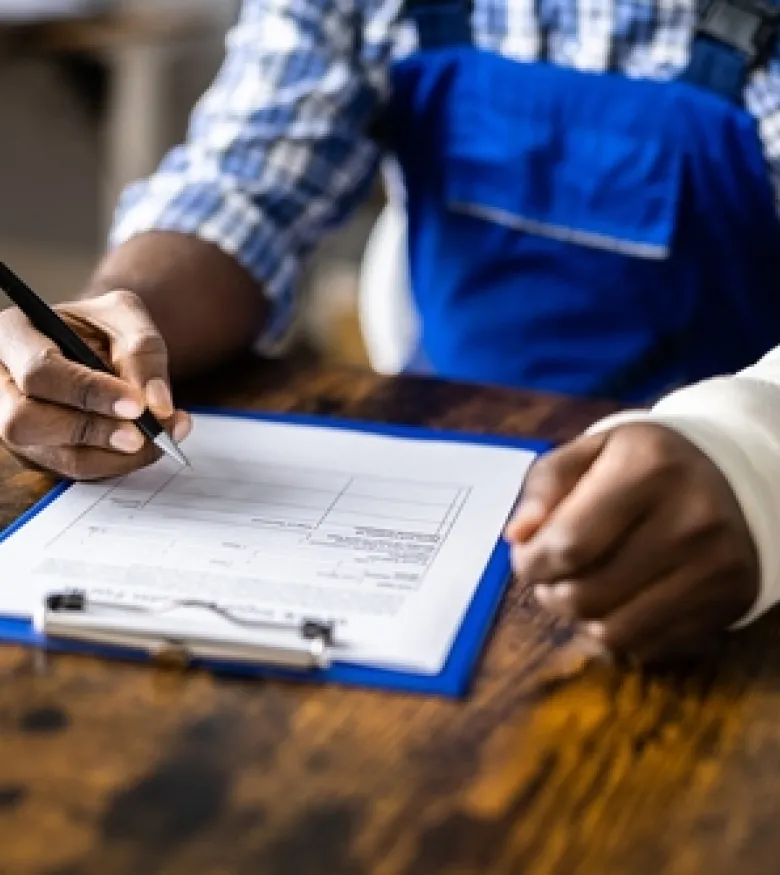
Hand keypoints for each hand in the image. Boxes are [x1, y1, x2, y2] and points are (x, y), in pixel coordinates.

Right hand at [0, 290, 191, 479]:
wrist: (101, 346)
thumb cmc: (105, 327)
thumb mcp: (126, 319)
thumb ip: (143, 352)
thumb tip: (158, 404)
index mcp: (13, 336)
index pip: (39, 372)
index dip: (88, 392)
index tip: (136, 404)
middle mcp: (2, 384)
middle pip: (27, 422)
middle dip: (92, 432)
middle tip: (142, 434)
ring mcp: (15, 424)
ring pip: (53, 456)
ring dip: (112, 455)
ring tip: (159, 438)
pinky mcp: (39, 452)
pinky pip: (76, 470)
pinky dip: (118, 462)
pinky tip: (150, 445)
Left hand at [506, 423, 758, 663]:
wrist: (734, 477)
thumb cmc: (644, 463)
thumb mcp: (592, 450)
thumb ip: (546, 486)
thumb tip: (517, 536)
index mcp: (649, 469)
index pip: (569, 545)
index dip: (531, 562)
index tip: (526, 556)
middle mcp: (691, 520)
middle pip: (586, 596)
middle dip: (550, 592)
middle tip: (551, 575)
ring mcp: (715, 568)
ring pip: (613, 633)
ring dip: (580, 619)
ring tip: (580, 589)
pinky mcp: (727, 604)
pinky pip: (647, 649)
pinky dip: (617, 635)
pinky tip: (618, 602)